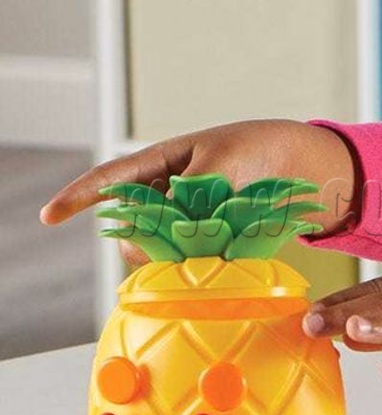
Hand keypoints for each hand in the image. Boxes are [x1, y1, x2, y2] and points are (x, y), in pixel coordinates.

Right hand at [38, 119, 357, 267]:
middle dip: (148, 240)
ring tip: (219, 236)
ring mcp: (186, 222)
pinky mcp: (208, 243)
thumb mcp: (224, 161)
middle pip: (133, 230)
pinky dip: (202, 265)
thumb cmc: (259, 149)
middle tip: (191, 232)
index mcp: (162, 163)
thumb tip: (177, 233)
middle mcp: (167, 196)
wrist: (301, 167)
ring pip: (160, 253)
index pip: (109, 180)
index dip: (77, 198)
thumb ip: (194, 193)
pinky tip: (225, 254)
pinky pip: (191, 264)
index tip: (48, 217)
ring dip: (180, 255)